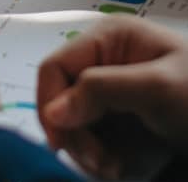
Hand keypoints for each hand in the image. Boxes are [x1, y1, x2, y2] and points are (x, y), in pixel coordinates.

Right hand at [37, 18, 187, 178]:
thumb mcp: (156, 89)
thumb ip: (100, 91)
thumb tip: (52, 112)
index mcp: (107, 38)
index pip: (55, 67)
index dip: (50, 103)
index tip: (59, 143)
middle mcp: (104, 61)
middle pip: (61, 99)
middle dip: (76, 134)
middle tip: (101, 164)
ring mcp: (113, 93)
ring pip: (75, 125)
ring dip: (90, 151)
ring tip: (117, 168)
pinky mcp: (123, 121)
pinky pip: (96, 140)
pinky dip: (104, 158)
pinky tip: (125, 167)